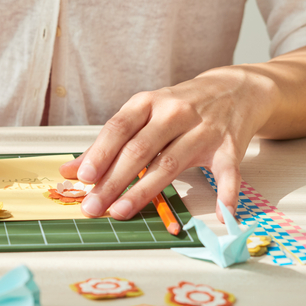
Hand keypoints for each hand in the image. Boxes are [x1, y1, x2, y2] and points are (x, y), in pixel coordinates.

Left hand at [59, 67, 275, 222]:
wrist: (235, 89)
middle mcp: (174, 113)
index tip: (84, 177)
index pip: (119, 128)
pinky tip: (220, 215)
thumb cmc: (180, 106)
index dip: (100, 153)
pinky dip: (225, 195)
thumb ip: (109, 143)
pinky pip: (227, 174)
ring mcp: (203, 129)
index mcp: (148, 102)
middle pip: (140, 149)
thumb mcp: (143, 114)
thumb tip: (70, 171)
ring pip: (170, 163)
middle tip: (93, 206)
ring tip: (120, 212)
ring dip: (144, 191)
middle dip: (113, 180)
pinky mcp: (229, 146)